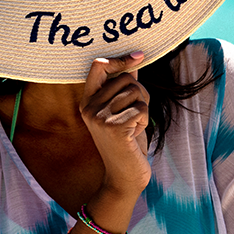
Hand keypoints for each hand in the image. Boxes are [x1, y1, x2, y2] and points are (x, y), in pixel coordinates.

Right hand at [79, 51, 151, 196]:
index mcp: (88, 101)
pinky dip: (145, 120)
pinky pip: (141, 108)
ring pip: (136, 91)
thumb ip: (124, 86)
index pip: (98, 66)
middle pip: (126, 78)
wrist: (125, 176)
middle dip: (139, 93)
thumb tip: (134, 60)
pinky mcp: (114, 127)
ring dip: (143, 108)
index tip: (138, 56)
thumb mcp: (122, 110)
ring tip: (134, 125)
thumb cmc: (127, 142)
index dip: (120, 59)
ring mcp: (100, 117)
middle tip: (135, 114)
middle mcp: (89, 107)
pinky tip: (135, 134)